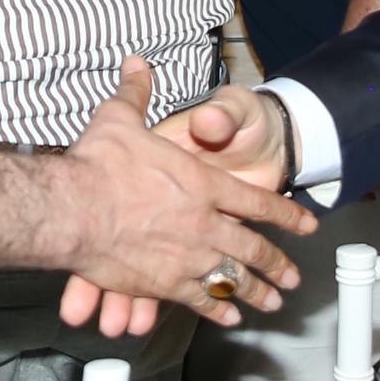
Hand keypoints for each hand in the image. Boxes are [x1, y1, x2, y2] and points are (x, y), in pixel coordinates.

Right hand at [49, 58, 313, 333]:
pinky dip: (218, 308)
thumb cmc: (97, 165)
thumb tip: (139, 64)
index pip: (257, 202)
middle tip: (293, 277)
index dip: (285, 214)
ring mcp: (188, 256)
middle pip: (252, 248)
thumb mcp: (119, 118)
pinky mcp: (164, 283)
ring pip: (233, 278)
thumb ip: (136, 93)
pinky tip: (230, 317)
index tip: (306, 225)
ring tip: (274, 301)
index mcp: (202, 183)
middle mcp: (204, 222)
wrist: (73, 210)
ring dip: (256, 290)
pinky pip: (201, 299)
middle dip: (276, 263)